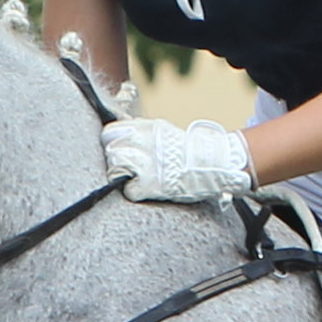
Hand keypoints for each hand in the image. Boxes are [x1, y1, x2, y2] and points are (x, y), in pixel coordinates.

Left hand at [102, 117, 254, 203]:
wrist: (211, 164)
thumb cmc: (187, 149)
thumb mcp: (162, 130)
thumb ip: (142, 130)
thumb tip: (124, 130)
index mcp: (146, 129)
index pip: (110, 132)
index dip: (110, 141)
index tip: (116, 147)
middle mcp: (144, 144)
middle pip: (111, 152)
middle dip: (115, 160)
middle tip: (126, 166)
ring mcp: (147, 165)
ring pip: (115, 169)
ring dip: (121, 175)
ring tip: (133, 177)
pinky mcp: (151, 185)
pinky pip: (129, 190)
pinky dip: (134, 191)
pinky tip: (142, 188)